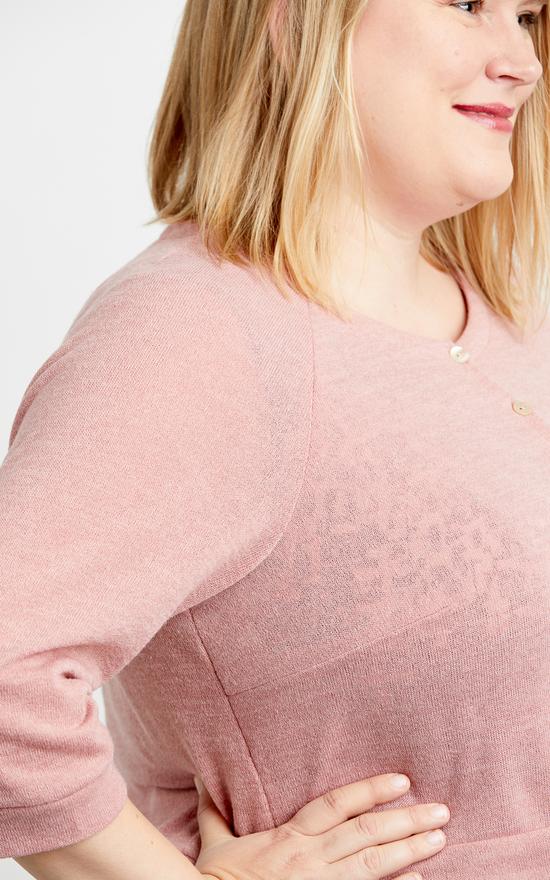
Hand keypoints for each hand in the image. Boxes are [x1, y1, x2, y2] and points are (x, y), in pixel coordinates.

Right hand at [193, 772, 448, 879]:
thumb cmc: (214, 879)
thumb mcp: (216, 841)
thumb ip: (214, 808)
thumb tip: (201, 776)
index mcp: (289, 836)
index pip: (336, 805)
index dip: (370, 791)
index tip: (402, 781)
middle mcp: (310, 858)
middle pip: (366, 833)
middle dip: (406, 820)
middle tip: (441, 810)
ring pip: (373, 864)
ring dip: (410, 850)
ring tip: (440, 838)